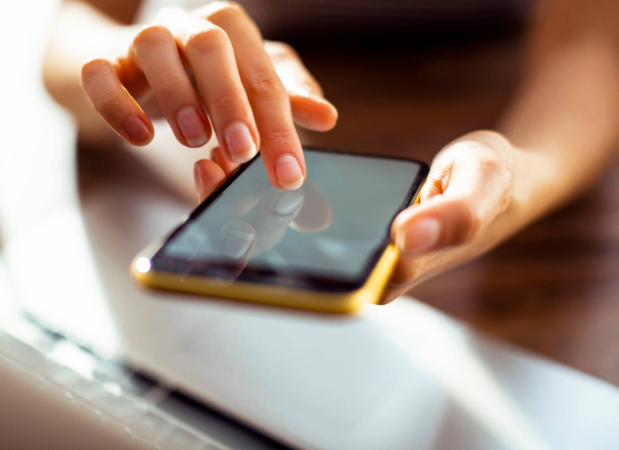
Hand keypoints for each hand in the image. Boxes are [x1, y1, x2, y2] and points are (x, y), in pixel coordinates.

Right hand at [80, 1, 336, 189]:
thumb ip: (283, 99)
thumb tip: (326, 115)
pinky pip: (99, 75)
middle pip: (212, 46)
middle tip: (245, 151)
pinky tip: (141, 137)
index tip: (289, 175)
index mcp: (231, 31)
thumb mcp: (247, 87)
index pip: (262, 75)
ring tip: (196, 140)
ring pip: (154, 47)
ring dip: (178, 94)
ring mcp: (140, 41)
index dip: (280, 126)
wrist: (132, 69)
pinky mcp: (100, 63)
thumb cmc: (202, 80)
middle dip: (232, 100)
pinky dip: (117, 104)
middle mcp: (187, 26)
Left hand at [196, 132, 517, 302]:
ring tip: (214, 166)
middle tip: (208, 183)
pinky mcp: (354, 226)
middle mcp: (368, 268)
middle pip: (297, 263)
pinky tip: (247, 165)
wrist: (499, 178)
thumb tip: (403, 239)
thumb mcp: (483, 189)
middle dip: (245, 228)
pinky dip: (272, 191)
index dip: (273, 264)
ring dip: (250, 204)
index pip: (323, 285)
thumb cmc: (496, 186)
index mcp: (393, 274)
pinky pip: (305, 215)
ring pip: (294, 238)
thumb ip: (452, 216)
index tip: (229, 229)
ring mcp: (359, 247)